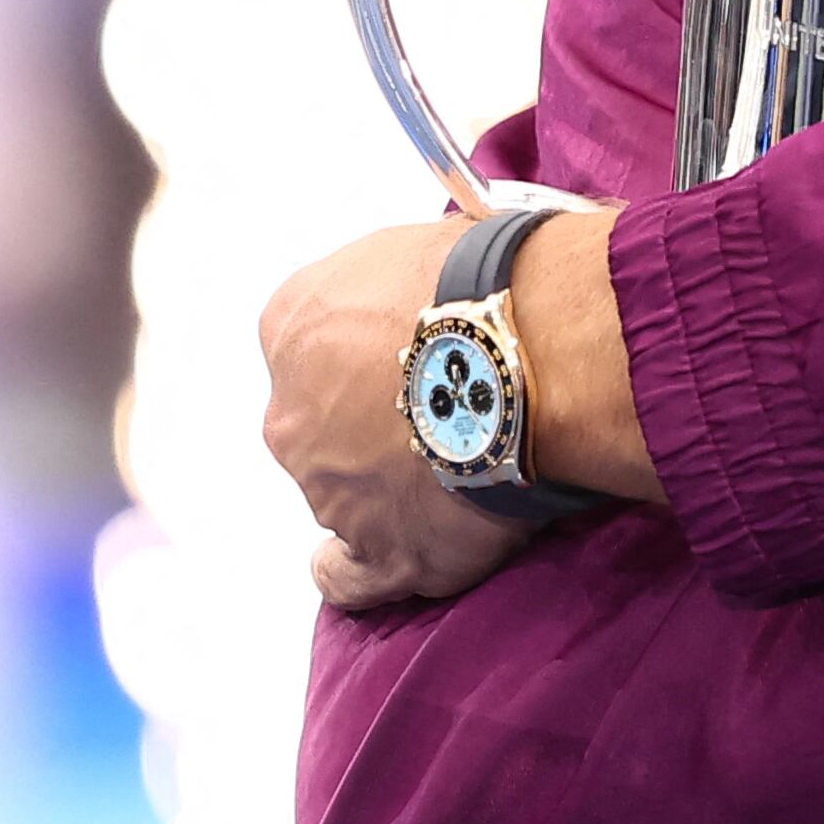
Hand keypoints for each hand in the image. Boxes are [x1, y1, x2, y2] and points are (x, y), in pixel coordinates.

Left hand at [259, 212, 618, 612]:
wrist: (532, 348)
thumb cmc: (490, 280)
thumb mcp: (414, 245)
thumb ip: (389, 287)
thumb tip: (414, 300)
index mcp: (292, 327)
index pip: (313, 350)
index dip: (365, 357)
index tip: (408, 360)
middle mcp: (290, 413)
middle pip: (321, 427)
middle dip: (367, 424)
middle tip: (443, 413)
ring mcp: (330, 490)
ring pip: (345, 493)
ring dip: (386, 485)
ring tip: (460, 471)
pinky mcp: (381, 550)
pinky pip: (350, 578)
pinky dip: (353, 572)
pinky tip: (369, 562)